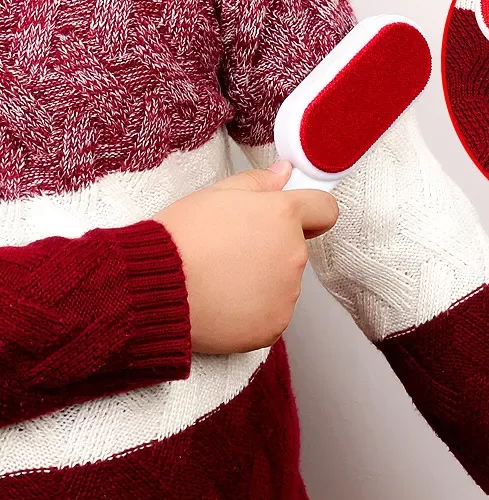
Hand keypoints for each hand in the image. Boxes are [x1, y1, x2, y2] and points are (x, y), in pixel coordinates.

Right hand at [155, 161, 338, 353]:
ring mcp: (287, 294)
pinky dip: (252, 312)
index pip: (324, 209)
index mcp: (284, 217)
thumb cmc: (179, 239)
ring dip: (261, 282)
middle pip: (295, 249)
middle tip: (230, 253)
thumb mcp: (216, 194)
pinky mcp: (274, 326)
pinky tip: (222, 305)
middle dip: (271, 249)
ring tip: (220, 281)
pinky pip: (271, 315)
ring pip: (283, 284)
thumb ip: (259, 182)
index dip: (309, 212)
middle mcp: (294, 255)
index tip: (292, 219)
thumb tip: (285, 173)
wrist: (153, 288)